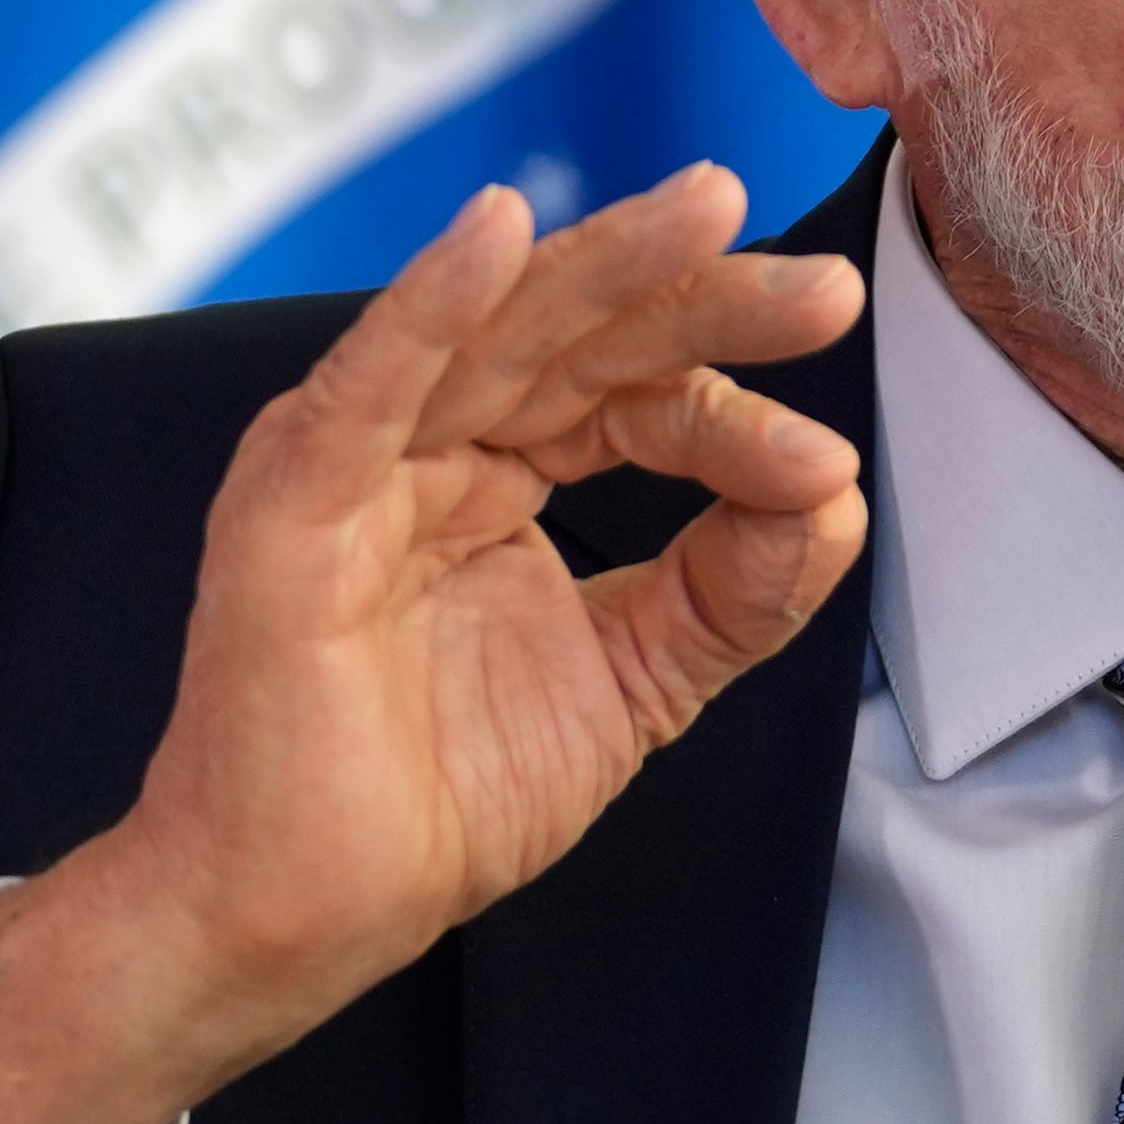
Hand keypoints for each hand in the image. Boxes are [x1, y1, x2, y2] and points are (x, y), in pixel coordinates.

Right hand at [0, 164, 866, 1123]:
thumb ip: (733, 591)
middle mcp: (432, 447)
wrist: (306, 914)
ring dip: (603, 265)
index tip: (827, 467)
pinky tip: (496, 237)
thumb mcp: (635, 681)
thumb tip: (835, 497)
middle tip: (822, 290)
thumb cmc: (434, 798)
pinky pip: (366, 387)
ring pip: (495, 333)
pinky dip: (428, 307)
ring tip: (706, 209)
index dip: (736, 415)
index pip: (636, 398)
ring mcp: (357, 466)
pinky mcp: (288, 505)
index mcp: (502, 473)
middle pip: (583, 339)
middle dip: (705, 300)